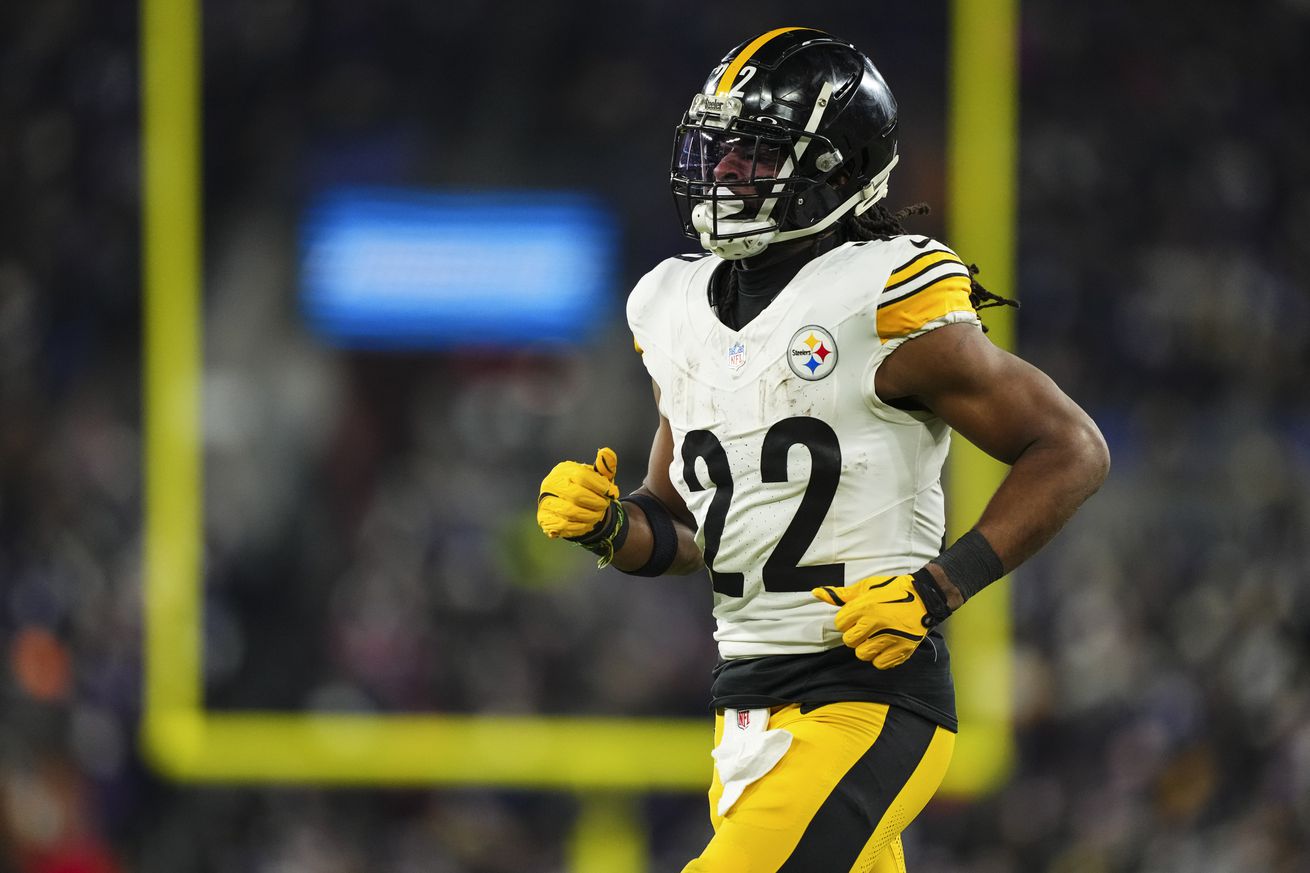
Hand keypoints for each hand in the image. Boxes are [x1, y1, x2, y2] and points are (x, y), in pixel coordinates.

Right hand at [537, 447, 619, 540]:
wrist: (571, 506)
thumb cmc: (587, 488)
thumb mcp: (598, 477)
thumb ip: (605, 466)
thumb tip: (606, 451)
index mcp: (564, 470)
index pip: (582, 476)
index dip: (600, 486)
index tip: (612, 493)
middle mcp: (551, 483)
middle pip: (576, 494)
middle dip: (596, 502)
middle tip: (605, 506)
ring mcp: (546, 501)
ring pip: (570, 511)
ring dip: (590, 515)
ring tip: (598, 515)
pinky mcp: (544, 518)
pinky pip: (564, 525)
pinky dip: (580, 526)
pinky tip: (588, 524)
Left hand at [811, 575, 931, 668]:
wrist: (925, 597)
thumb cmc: (892, 590)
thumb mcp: (866, 587)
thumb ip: (842, 595)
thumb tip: (816, 593)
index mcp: (866, 606)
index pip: (840, 623)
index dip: (845, 620)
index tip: (854, 617)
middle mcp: (877, 623)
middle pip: (849, 641)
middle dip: (853, 635)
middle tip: (864, 629)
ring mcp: (891, 637)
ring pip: (863, 654)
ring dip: (865, 648)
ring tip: (873, 638)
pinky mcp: (903, 649)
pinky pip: (880, 663)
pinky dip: (879, 657)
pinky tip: (884, 646)